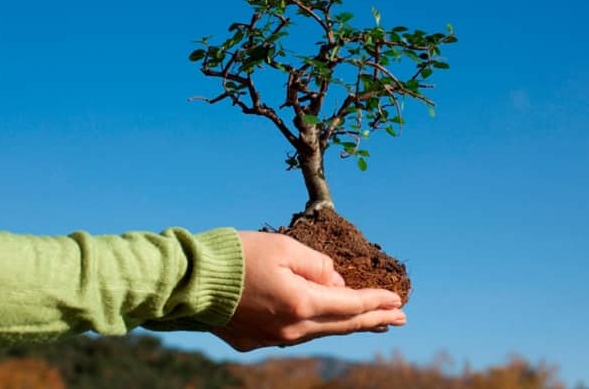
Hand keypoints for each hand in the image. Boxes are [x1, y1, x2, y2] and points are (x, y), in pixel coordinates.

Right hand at [211, 232, 405, 350]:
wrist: (189, 279)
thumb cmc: (236, 255)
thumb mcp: (284, 247)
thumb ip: (317, 266)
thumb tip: (336, 283)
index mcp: (301, 303)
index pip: (350, 306)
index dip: (377, 301)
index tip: (399, 300)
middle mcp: (290, 328)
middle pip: (341, 325)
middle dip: (373, 320)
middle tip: (400, 319)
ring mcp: (271, 338)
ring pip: (319, 332)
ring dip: (347, 325)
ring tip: (371, 322)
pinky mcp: (253, 340)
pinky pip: (293, 333)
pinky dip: (315, 326)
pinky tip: (322, 322)